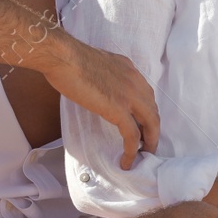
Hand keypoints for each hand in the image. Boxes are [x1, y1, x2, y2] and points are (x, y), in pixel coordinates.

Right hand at [38, 32, 159, 168]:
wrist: (63, 56)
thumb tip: (102, 86)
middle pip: (153, 111)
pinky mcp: (118, 109)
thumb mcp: (98, 63)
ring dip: (149, 142)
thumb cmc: (69, 58)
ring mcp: (129, 95)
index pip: (147, 95)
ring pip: (151, 124)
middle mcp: (136, 82)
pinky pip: (132, 135)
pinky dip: (131, 150)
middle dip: (153, 130)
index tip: (142, 126)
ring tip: (142, 156)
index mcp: (130, 70)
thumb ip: (107, 75)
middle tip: (147, 145)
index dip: (147, 113)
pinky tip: (126, 161)